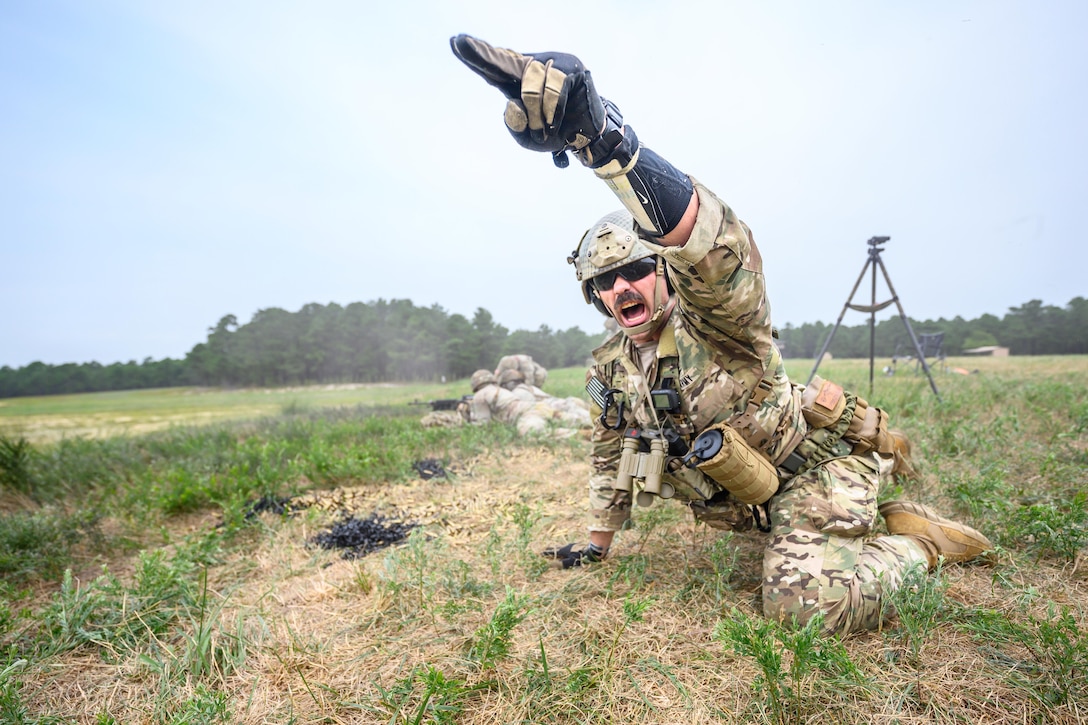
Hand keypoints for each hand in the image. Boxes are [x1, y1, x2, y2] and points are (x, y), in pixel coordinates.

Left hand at [450, 34, 607, 164]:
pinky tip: (555, 124)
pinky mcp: (573, 69)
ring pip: (531, 87)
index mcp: (518, 80)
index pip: (494, 67)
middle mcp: (533, 66)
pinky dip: (553, 112)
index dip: (477, 55)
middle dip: (482, 55)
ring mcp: (554, 64)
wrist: (589, 137)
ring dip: (536, 117)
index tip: (456, 41)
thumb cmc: (555, 133)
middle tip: (460, 42)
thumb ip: (514, 125)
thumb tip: (514, 102)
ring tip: (543, 131)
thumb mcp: (528, 140)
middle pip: (504, 62)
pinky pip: (555, 91)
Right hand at [541, 542, 606, 568]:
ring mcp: (573, 545)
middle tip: (546, 549)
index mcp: (564, 550)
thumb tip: (550, 565)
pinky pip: (568, 547)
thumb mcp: (571, 562)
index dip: (547, 553)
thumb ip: (561, 563)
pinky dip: (564, 548)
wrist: (593, 550)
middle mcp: (567, 546)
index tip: (540, 553)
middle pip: (557, 547)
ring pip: (563, 546)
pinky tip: (568, 549)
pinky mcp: (578, 545)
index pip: (553, 552)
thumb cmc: (582, 558)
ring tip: (555, 549)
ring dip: (558, 548)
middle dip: (551, 549)